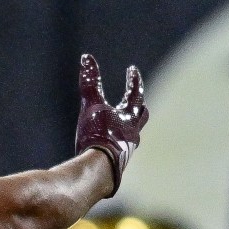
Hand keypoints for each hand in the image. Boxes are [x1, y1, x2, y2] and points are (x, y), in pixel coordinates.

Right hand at [74, 54, 146, 196]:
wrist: (98, 170)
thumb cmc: (98, 135)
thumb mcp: (91, 105)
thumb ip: (89, 82)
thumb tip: (86, 58)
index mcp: (129, 117)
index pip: (135, 93)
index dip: (133, 80)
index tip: (132, 70)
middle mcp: (133, 134)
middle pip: (142, 116)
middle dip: (138, 106)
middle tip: (135, 101)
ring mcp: (127, 151)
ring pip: (131, 135)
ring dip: (127, 128)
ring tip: (119, 127)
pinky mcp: (117, 165)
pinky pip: (120, 151)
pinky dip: (116, 145)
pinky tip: (107, 148)